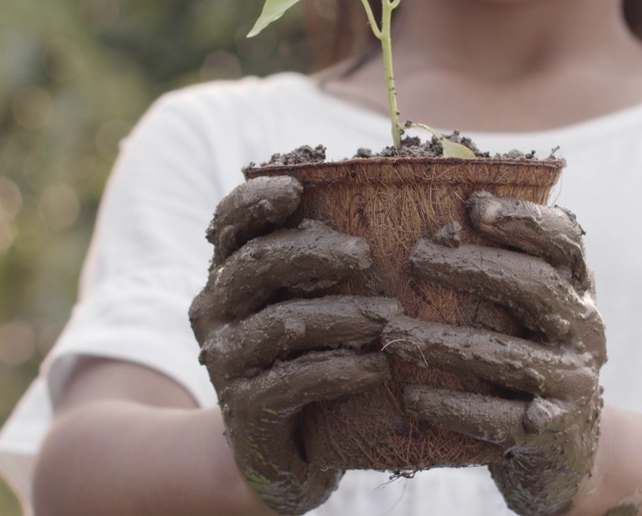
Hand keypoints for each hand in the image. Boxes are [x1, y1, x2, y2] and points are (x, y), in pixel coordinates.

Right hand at [188, 176, 400, 514]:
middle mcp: (216, 310)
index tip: (296, 188)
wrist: (278, 452)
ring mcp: (225, 361)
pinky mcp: (244, 408)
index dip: (255, 198)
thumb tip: (426, 215)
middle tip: (364, 253)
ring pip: (279, 325)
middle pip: (256, 264)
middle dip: (312, 252)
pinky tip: (380, 368)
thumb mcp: (311, 305)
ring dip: (340, 315)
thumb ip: (335, 263)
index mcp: (230, 272)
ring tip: (390, 317)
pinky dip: (340, 370)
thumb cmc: (311, 357)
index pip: (230, 222)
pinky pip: (292, 381)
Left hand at [381, 191, 606, 515]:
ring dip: (444, 344)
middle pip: (537, 286)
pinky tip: (412, 397)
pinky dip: (451, 406)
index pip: (564, 240)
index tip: (475, 207)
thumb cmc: (524, 359)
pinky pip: (496, 416)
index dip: (525, 218)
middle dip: (474, 268)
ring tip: (393, 335)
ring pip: (508, 357)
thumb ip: (497, 268)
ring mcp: (573, 382)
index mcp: (577, 289)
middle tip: (417, 257)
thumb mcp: (524, 312)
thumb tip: (444, 221)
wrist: (564, 452)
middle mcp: (585, 329)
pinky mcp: (552, 431)